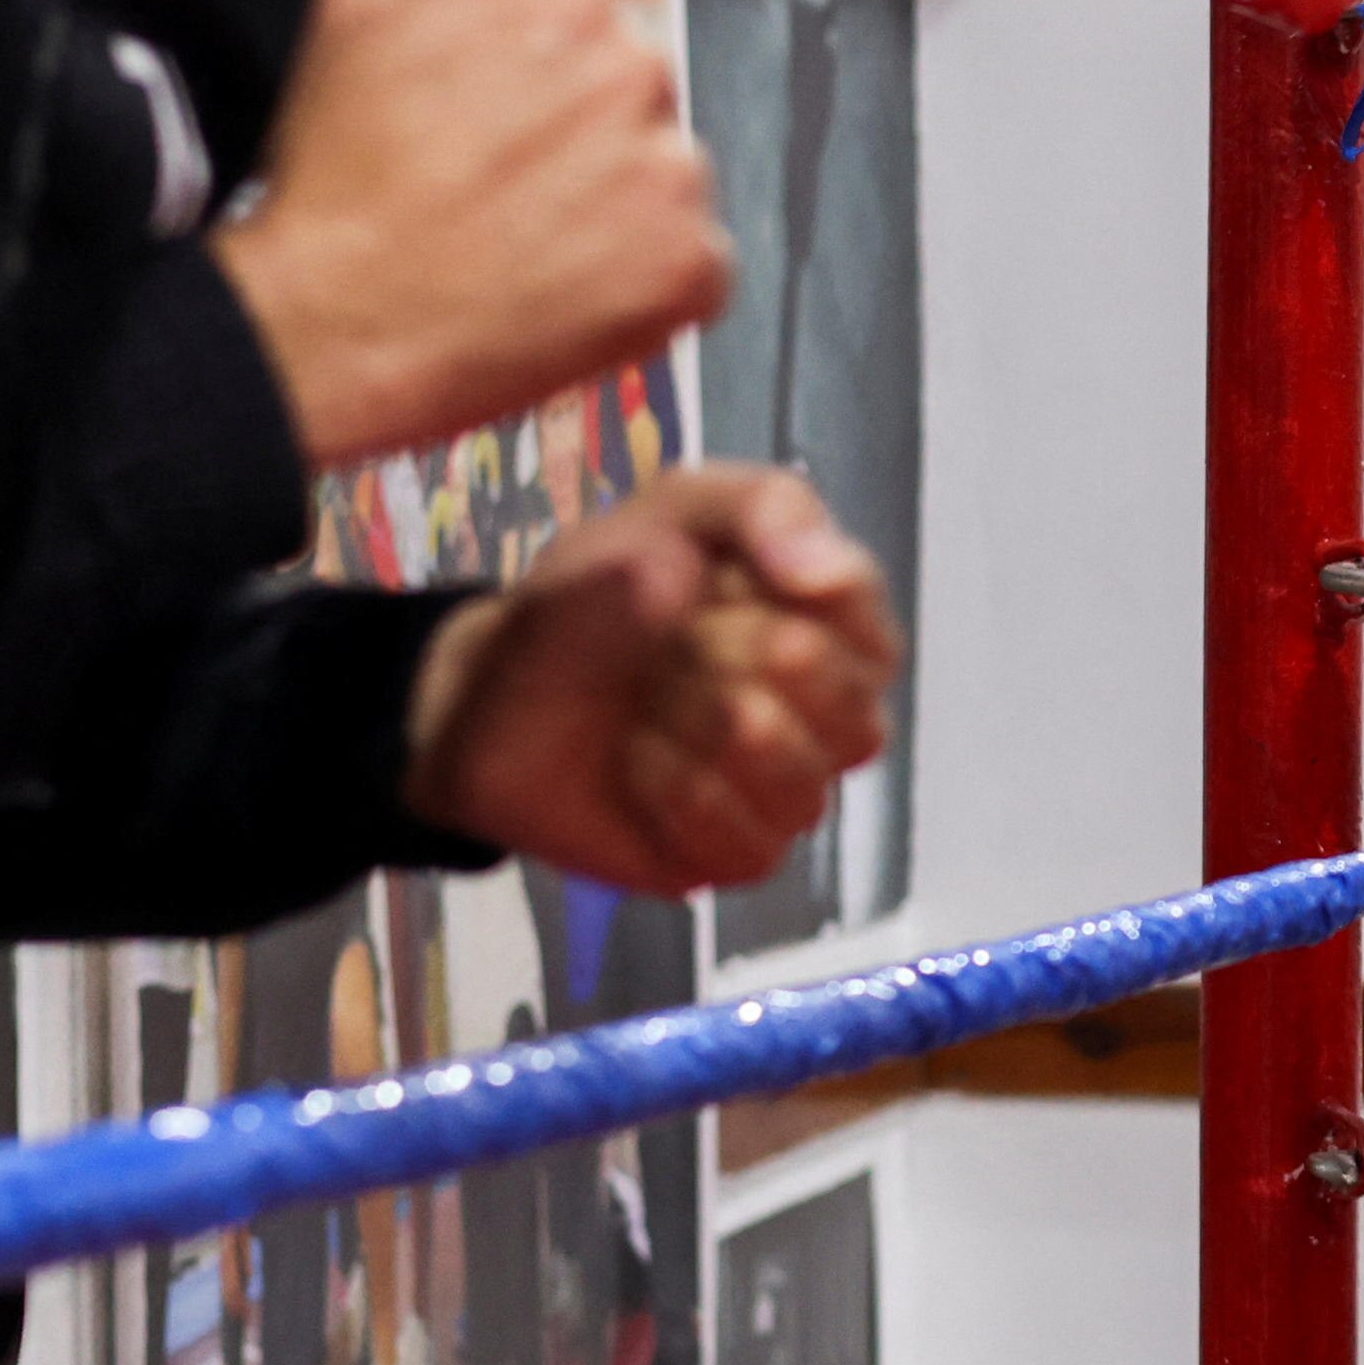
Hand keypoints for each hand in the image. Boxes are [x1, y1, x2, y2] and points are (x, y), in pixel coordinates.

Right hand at [212, 0, 729, 466]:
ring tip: (524, 240)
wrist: (339, 321)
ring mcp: (673, 166)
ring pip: (666, 169)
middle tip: (502, 182)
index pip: (597, 7)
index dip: (543, 66)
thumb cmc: (342, 174)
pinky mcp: (691, 260)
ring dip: (617, 202)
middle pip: (636, 86)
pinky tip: (564, 289)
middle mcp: (637, 64)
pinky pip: (692, 259)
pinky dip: (641, 280)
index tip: (499, 112)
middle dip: (584, 128)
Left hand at [401, 468, 903, 890]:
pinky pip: (749, 845)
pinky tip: (637, 761)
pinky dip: (677, 793)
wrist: (490, 683)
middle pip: (848, 712)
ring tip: (646, 702)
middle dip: (734, 664)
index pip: (873, 632)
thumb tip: (822, 571)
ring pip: (802, 785)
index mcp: (829, 625)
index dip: (794, 607)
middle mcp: (824, 714)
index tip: (722, 578)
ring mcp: (784, 792)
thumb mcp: (676, 507)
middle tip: (668, 642)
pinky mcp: (733, 857)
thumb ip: (767, 506)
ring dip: (700, 728)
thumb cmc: (596, 594)